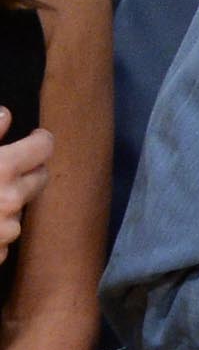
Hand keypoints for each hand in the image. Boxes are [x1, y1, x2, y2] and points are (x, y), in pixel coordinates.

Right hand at [0, 110, 53, 260]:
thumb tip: (5, 115)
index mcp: (1, 168)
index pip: (43, 148)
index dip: (40, 140)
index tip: (37, 136)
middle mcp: (10, 200)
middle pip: (41, 178)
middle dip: (31, 167)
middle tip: (14, 162)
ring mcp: (6, 230)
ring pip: (21, 207)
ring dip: (10, 198)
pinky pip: (5, 234)